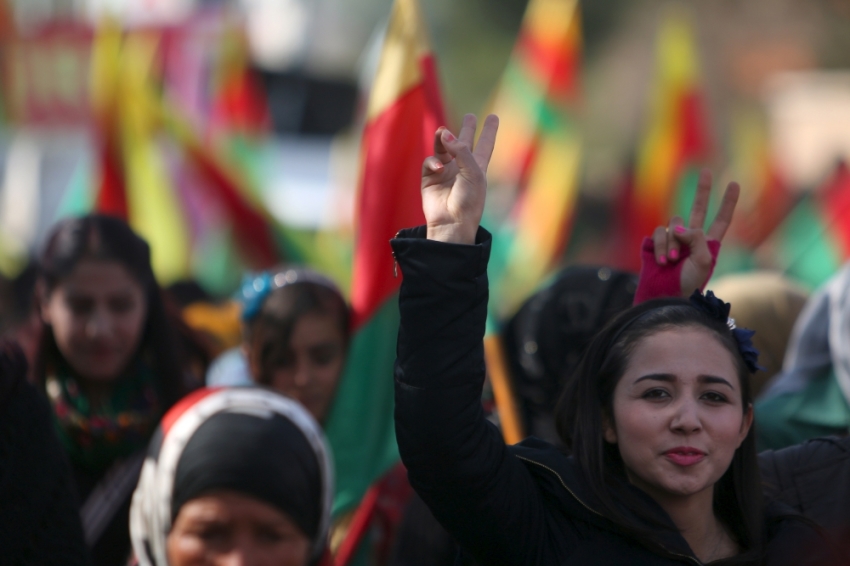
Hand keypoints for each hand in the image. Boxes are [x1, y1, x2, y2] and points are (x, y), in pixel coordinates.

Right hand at [421, 113, 498, 243]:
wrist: (452, 222)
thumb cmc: (469, 200)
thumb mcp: (473, 172)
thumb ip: (461, 150)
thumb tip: (444, 132)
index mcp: (478, 167)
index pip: (485, 144)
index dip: (489, 131)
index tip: (494, 117)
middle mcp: (462, 167)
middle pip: (464, 143)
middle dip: (467, 129)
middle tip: (470, 116)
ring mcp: (445, 172)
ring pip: (443, 147)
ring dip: (442, 138)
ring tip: (442, 132)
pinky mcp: (430, 178)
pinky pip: (431, 161)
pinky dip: (434, 162)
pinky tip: (440, 168)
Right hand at [651, 169, 738, 295]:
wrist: (666, 295)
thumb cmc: (689, 283)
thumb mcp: (703, 260)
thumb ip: (696, 237)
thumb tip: (677, 227)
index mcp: (708, 243)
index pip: (721, 219)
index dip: (728, 202)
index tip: (735, 184)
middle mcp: (691, 238)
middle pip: (699, 208)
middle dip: (703, 191)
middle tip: (706, 171)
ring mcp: (673, 239)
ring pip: (675, 223)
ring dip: (674, 243)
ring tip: (673, 261)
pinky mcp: (656, 242)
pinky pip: (660, 232)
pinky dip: (662, 245)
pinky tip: (663, 260)